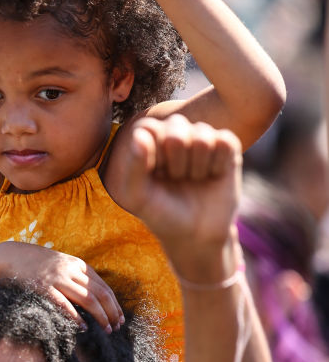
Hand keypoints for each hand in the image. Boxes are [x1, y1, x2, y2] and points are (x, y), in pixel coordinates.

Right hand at [0, 240, 123, 331]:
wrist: (10, 256)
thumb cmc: (37, 266)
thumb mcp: (61, 266)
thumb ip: (77, 278)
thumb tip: (95, 299)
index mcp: (78, 265)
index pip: (104, 287)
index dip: (115, 304)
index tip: (120, 319)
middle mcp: (70, 270)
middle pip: (100, 293)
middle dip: (111, 312)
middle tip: (116, 328)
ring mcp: (57, 278)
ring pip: (88, 298)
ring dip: (100, 316)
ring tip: (106, 329)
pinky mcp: (43, 287)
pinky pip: (64, 303)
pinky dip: (76, 316)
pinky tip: (83, 327)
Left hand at [113, 115, 241, 276]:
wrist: (196, 235)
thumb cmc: (162, 213)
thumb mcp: (138, 197)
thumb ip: (133, 167)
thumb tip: (141, 135)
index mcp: (149, 141)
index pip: (149, 128)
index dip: (153, 155)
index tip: (154, 176)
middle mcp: (175, 134)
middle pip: (176, 126)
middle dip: (175, 161)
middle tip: (176, 179)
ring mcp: (202, 138)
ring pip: (202, 134)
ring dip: (197, 165)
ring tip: (193, 179)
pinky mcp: (227, 146)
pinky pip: (225, 141)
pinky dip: (218, 164)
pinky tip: (213, 176)